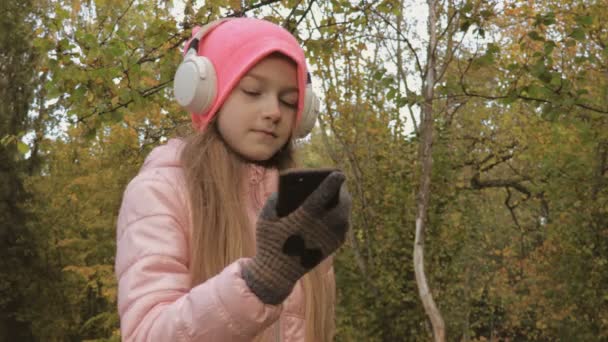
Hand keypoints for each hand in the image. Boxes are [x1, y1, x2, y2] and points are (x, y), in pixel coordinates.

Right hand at [241, 171, 351, 304]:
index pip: (323, 196)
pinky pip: (344, 226)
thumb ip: (278, 198)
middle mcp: (321, 228)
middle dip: (340, 190)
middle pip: (340, 203)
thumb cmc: (270, 241)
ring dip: (343, 201)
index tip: (338, 173)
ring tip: (339, 191)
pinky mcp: (334, 246)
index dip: (331, 182)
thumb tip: (293, 186)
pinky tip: (337, 207)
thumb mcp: (266, 217)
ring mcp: (330, 238)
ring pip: (344, 215)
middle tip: (339, 180)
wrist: (277, 273)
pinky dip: (342, 215)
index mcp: (304, 218)